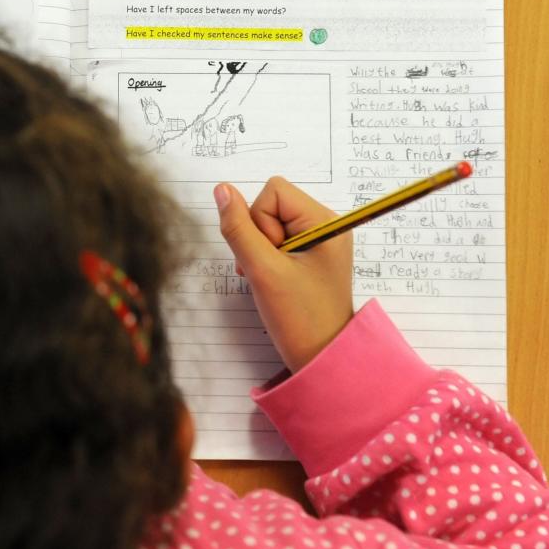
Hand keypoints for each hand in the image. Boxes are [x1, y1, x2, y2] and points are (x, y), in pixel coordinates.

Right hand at [214, 178, 352, 372]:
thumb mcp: (262, 270)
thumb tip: (222, 190)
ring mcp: (318, 241)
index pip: (274, 191)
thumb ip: (238, 228)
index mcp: (325, 222)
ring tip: (270, 278)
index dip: (259, 220)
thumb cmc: (300, 318)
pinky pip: (276, 240)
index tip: (270, 256)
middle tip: (269, 271)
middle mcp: (325, 225)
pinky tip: (272, 280)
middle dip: (258, 236)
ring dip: (259, 249)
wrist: (322, 357)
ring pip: (269, 223)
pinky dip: (265, 257)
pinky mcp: (310, 255)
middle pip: (271, 205)